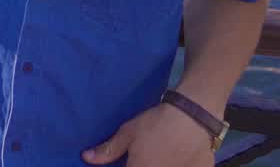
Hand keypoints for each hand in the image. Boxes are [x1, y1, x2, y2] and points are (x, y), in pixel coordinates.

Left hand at [82, 104, 213, 166]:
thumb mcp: (128, 134)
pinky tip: (177, 156)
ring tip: (161, 153)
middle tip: (146, 155)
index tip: (127, 161)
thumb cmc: (156, 124)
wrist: (193, 117)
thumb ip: (108, 150)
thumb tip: (86, 157)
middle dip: (141, 164)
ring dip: (159, 164)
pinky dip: (178, 164)